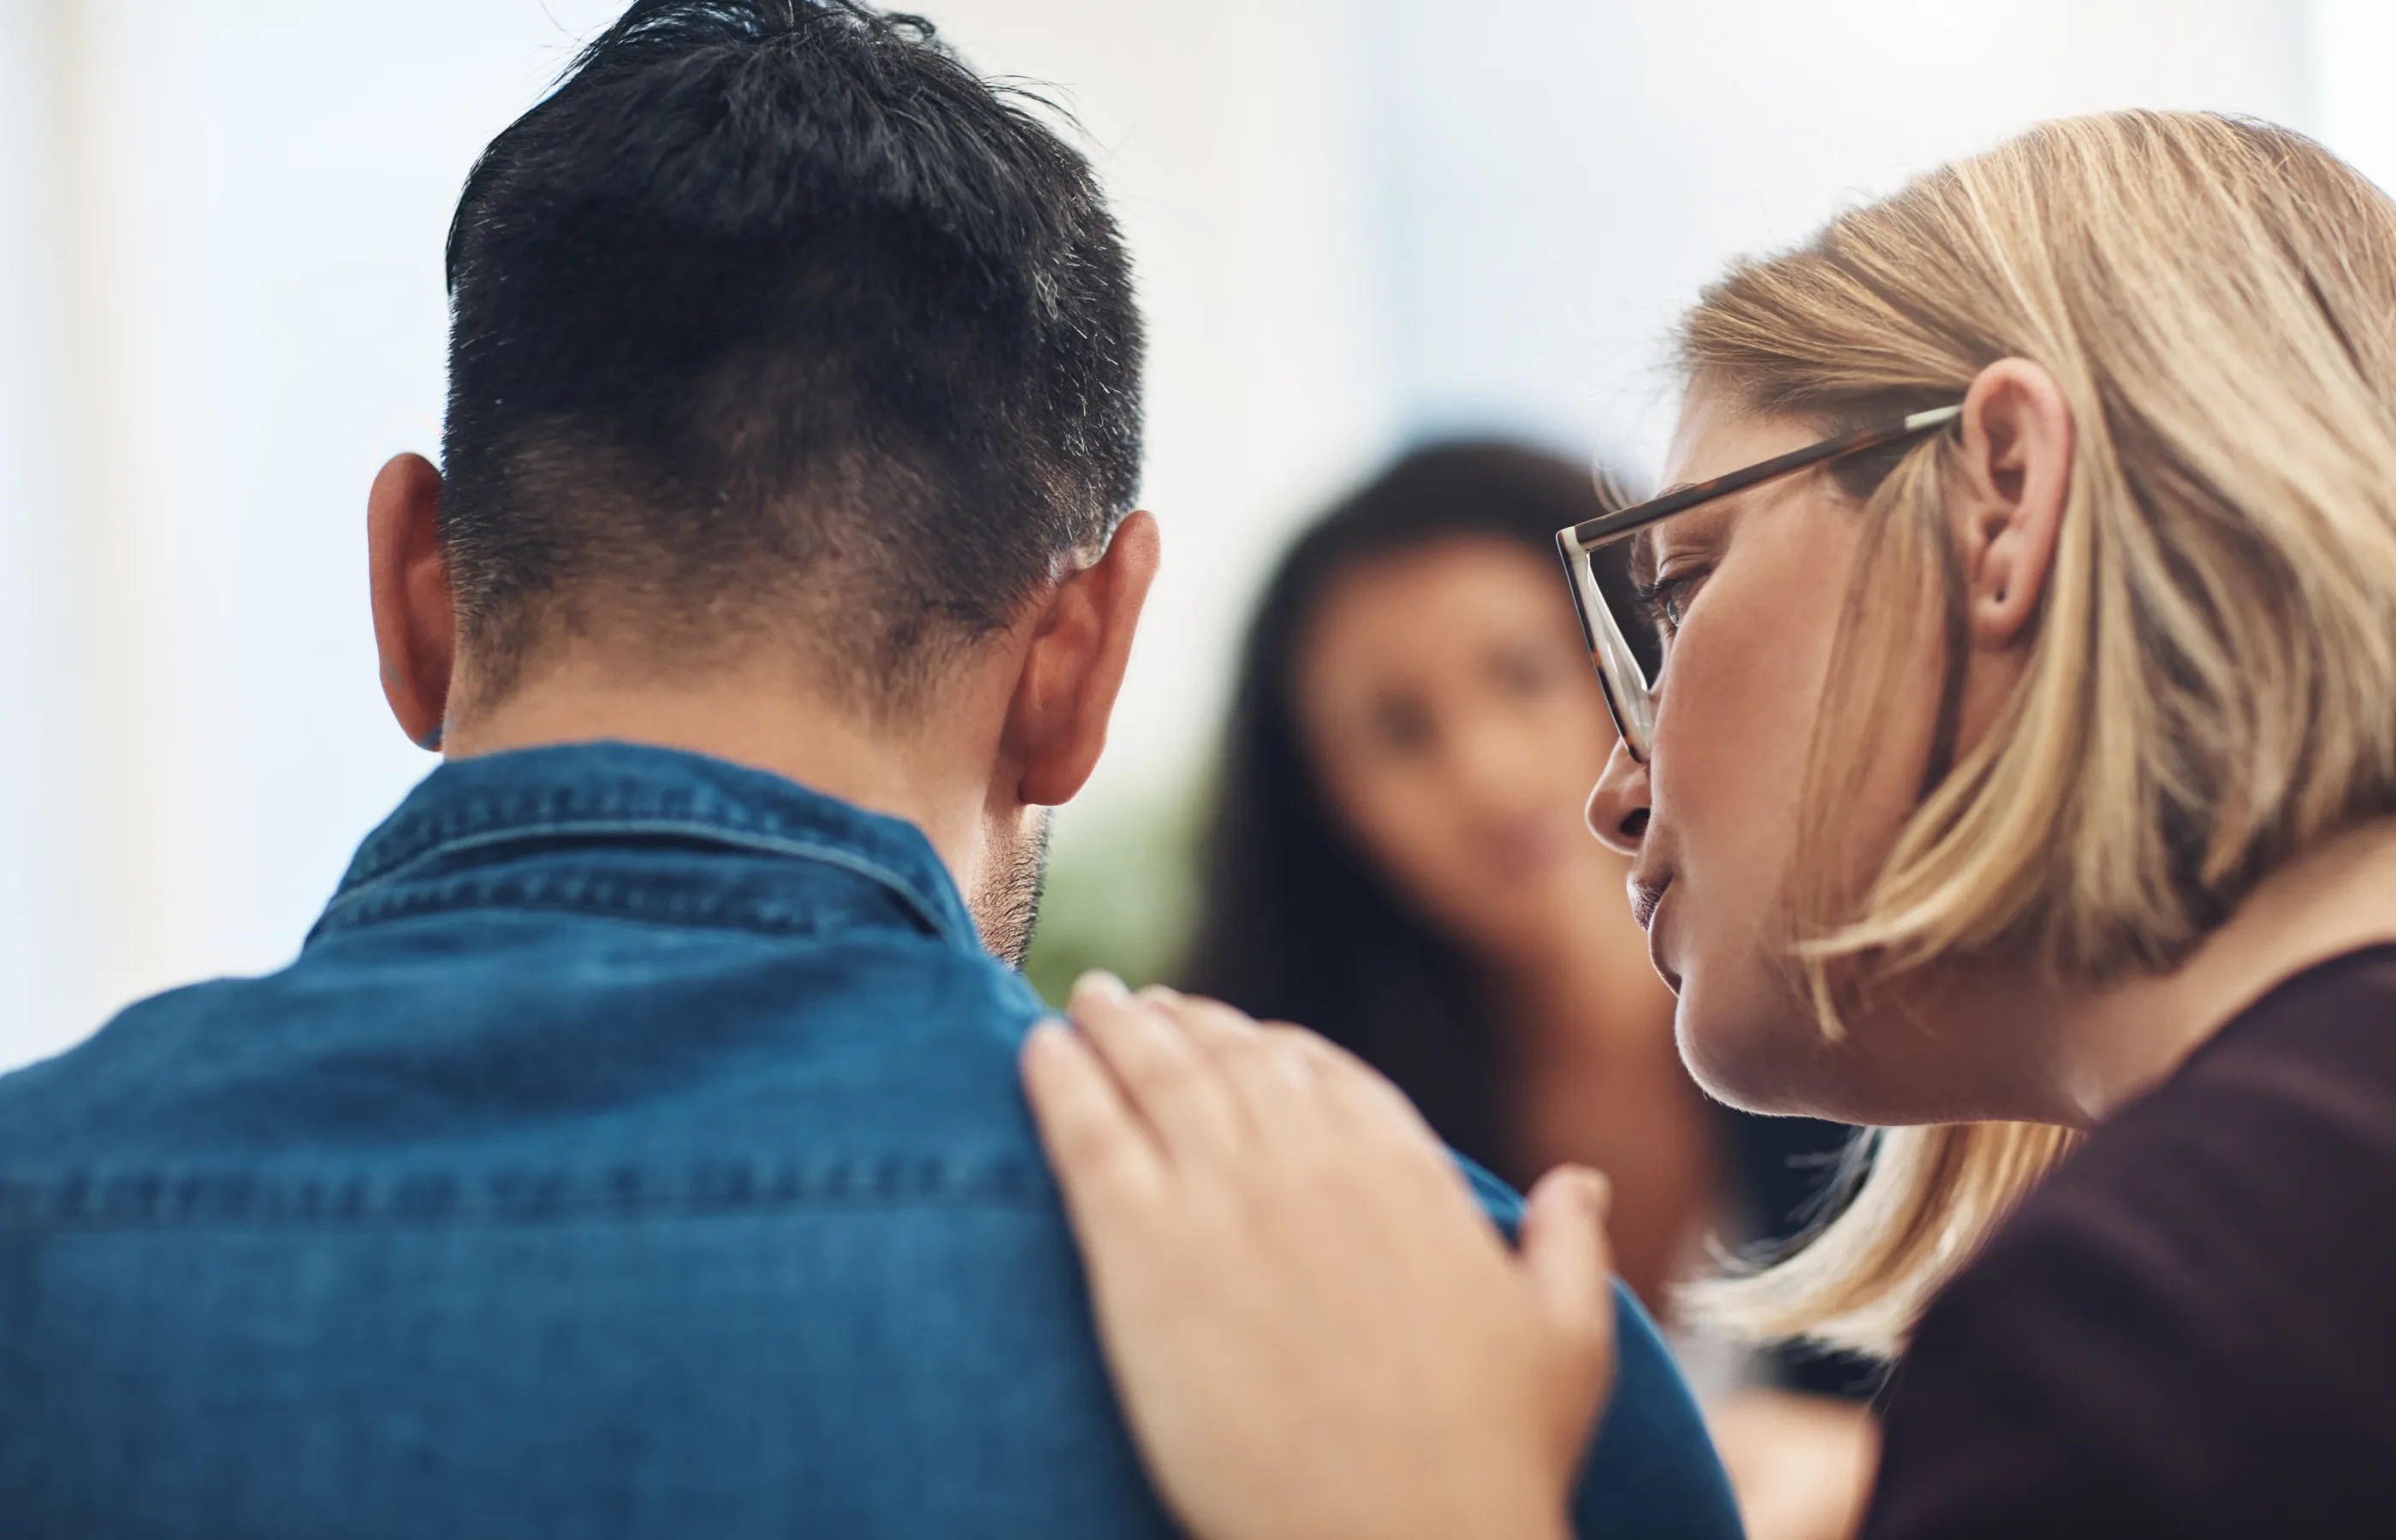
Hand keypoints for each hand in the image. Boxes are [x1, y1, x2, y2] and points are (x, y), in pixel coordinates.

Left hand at [1020, 974, 1619, 1539]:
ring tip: (1088, 1003)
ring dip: (1118, 1026)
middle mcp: (1311, 1162)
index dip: (1272, 1049)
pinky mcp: (1144, 1254)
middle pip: (1232, 1060)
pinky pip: (1088, 1136)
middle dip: (1186, 1024)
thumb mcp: (1566, 1338)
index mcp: (1403, 1171)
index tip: (1240, 1036)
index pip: (1323, 1075)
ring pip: (1157, 1076)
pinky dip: (1060, 1080)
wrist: (1403, 1539)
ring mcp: (1224, 1199)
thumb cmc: (1496, 1459)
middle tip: (1143, 1006)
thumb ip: (1567, 1245)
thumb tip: (1580, 1180)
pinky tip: (1038, 1050)